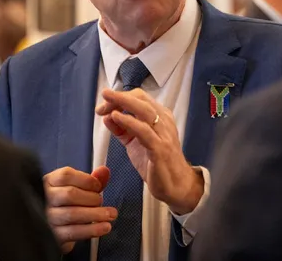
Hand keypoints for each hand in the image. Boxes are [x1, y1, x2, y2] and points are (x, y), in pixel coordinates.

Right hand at [44, 166, 116, 253]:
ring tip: (109, 215)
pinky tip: (103, 227)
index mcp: (50, 181)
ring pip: (72, 214)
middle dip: (92, 198)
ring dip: (95, 214)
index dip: (86, 180)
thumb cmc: (69, 204)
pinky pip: (73, 232)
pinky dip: (92, 230)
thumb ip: (92, 180)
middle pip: (70, 194)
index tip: (98, 186)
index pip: (66, 175)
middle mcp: (46, 198)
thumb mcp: (79, 188)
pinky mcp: (53, 235)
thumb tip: (104, 171)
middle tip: (101, 202)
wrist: (58, 228)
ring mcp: (47, 217)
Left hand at [96, 89, 204, 214]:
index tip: (105, 103)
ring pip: (144, 111)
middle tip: (104, 95)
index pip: (140, 98)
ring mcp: (163, 135)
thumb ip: (122, 129)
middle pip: (142, 100)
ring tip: (107, 101)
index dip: (121, 97)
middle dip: (120, 96)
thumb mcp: (135, 143)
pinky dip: (129, 122)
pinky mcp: (160, 149)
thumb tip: (107, 116)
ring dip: (124, 103)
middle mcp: (163, 122)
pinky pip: (144, 131)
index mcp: (160, 118)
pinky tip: (116, 117)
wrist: (176, 186)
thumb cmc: (156, 163)